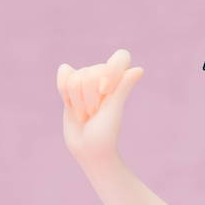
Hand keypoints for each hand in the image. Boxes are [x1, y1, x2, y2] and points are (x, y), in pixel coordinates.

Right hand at [56, 48, 143, 167]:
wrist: (87, 148)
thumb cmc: (105, 132)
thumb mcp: (114, 110)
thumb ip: (123, 87)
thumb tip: (139, 69)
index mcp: (121, 79)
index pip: (121, 57)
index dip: (110, 72)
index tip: (105, 92)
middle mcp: (104, 76)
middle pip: (90, 72)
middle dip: (89, 97)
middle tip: (94, 113)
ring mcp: (86, 79)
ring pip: (75, 77)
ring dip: (77, 101)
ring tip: (85, 114)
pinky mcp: (70, 84)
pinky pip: (64, 73)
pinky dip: (64, 91)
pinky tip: (70, 103)